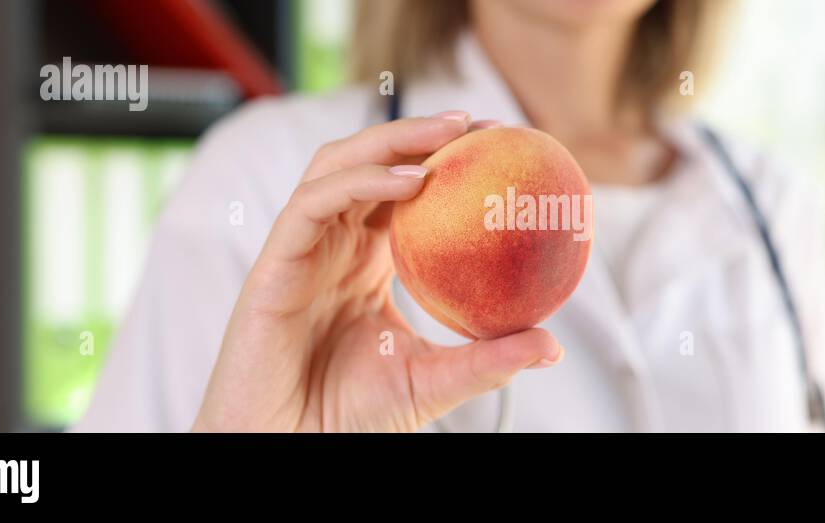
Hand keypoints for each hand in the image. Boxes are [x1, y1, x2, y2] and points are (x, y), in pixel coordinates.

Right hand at [193, 113, 563, 431]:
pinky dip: (360, 181)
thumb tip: (550, 344)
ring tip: (449, 134)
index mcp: (365, 262)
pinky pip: (314, 203)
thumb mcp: (434, 381)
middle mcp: (333, 246)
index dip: (443, 161)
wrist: (292, 447)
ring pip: (338, 165)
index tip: (498, 147)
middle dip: (419, 133)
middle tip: (478, 124)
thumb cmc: (348, 418)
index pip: (402, 192)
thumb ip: (488, 360)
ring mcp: (302, 250)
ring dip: (391, 140)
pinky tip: (411, 181)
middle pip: (370, 163)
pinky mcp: (274, 264)